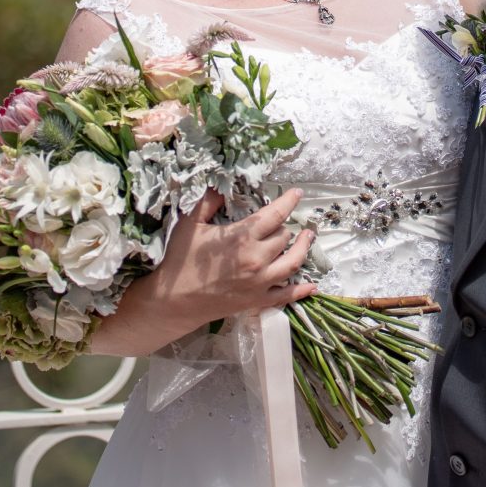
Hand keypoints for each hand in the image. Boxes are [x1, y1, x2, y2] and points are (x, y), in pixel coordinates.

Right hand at [90, 187, 316, 356]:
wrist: (174, 301)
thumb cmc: (181, 260)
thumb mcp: (191, 224)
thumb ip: (208, 201)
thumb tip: (222, 185)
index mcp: (242, 236)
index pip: (275, 214)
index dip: (288, 201)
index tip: (296, 194)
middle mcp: (257, 258)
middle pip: (284, 237)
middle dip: (285, 226)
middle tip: (283, 222)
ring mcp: (260, 282)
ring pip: (294, 262)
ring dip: (303, 248)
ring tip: (308, 237)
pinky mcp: (258, 301)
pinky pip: (287, 295)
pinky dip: (302, 290)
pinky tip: (312, 285)